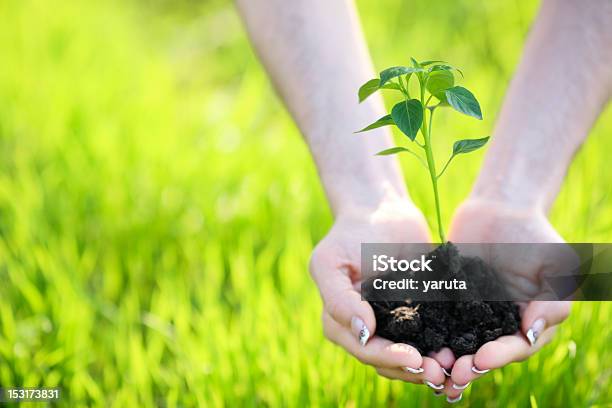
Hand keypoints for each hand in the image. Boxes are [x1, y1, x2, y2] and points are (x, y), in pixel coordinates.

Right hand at [310, 199, 450, 388]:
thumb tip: (363, 333)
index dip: (389, 357)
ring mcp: (394, 325)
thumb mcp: (330, 261)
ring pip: (412, 357)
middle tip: (442, 372)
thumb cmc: (349, 234)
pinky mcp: (420, 315)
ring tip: (455, 365)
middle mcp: (366, 331)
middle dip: (415, 370)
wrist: (381, 211)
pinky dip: (446, 345)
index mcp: (340, 323)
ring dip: (433, 365)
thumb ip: (338, 299)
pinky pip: (432, 336)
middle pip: (390, 362)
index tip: (415, 358)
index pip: (365, 349)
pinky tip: (464, 349)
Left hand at [439, 199, 571, 399]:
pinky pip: (434, 317)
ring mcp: (470, 312)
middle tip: (451, 374)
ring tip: (431, 363)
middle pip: (483, 352)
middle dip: (468, 365)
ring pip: (456, 341)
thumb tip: (531, 333)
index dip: (499, 356)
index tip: (481, 359)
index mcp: (525, 322)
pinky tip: (411, 336)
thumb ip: (551, 301)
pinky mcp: (446, 299)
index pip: (515, 347)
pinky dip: (424, 329)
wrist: (499, 207)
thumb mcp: (556, 266)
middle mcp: (496, 323)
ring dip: (444, 356)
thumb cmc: (534, 235)